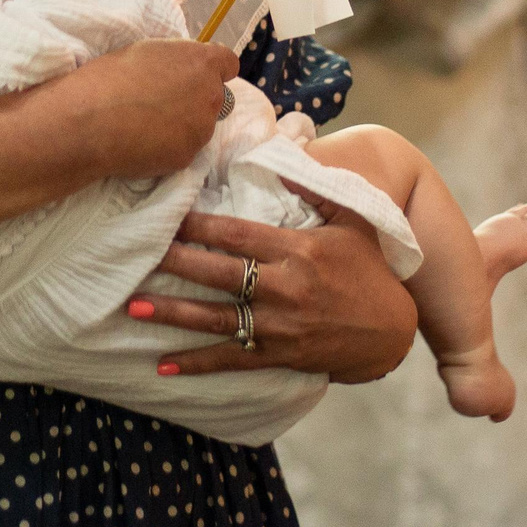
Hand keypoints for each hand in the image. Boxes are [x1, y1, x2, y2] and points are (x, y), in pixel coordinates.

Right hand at [55, 38, 237, 181]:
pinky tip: (142, 142)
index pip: (228, 64)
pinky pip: (184, 148)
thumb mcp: (147, 51)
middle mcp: (210, 95)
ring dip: (183, 125)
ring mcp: (202, 129)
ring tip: (146, 125)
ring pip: (200, 126)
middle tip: (162, 103)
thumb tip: (183, 70)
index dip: (212, 70)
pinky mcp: (188, 157)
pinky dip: (168, 147)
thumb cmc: (110, 77)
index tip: (196, 75)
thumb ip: (176, 61)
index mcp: (201, 62)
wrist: (90, 121)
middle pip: (216, 97)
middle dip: (195, 99)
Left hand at [132, 209, 417, 384]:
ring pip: (218, 318)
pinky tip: (163, 365)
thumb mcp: (353, 223)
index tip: (168, 216)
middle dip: (176, 264)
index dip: (200, 225)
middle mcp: (286, 287)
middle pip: (220, 273)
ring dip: (174, 314)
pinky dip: (196, 363)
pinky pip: (231, 359)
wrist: (391, 332)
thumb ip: (319, 191)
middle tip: (138, 257)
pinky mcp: (279, 355)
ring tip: (135, 308)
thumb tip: (286, 160)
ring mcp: (280, 325)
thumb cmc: (369, 271)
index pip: (239, 234)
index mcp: (299, 250)